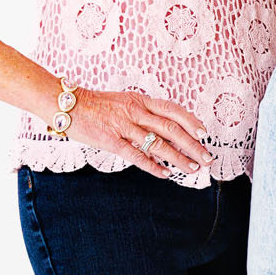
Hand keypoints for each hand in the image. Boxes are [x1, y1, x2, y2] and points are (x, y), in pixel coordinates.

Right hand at [62, 86, 210, 176]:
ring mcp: (125, 126)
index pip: (173, 110)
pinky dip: (154, 166)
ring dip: (179, 158)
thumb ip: (144, 113)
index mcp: (141, 101)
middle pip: (172, 129)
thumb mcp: (125, 102)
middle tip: (207, 158)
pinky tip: (166, 174)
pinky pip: (137, 156)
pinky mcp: (112, 141)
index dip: (192, 122)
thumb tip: (165, 130)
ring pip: (159, 144)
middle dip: (193, 145)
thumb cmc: (97, 105)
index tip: (205, 134)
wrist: (68, 105)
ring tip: (193, 168)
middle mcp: (136, 112)